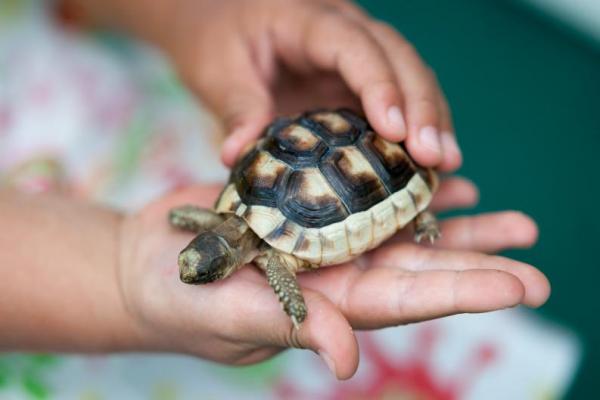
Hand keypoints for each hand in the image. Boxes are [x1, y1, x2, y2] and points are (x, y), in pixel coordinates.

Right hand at [117, 179, 549, 379]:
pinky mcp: (303, 201)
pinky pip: (361, 188)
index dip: (461, 291)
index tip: (518, 285)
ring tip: (504, 208)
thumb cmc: (177, 299)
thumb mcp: (229, 314)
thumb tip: (347, 358)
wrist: (143, 261)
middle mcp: (332, 268)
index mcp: (323, 301)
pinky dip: (399, 181)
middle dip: (475, 253)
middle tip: (530, 236)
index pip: (404, 299)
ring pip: (396, 223)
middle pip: (415, 260)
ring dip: (451, 216)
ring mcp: (321, 233)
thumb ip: (289, 324)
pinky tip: (436, 174)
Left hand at [136, 0, 460, 169]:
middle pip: (398, 57)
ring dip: (433, 118)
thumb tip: (236, 155)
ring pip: (410, 75)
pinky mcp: (358, 80)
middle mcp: (343, 30)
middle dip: (421, 107)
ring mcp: (356, 54)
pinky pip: (398, 97)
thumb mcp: (218, 69)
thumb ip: (235, 107)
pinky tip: (431, 161)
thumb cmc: (218, 40)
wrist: (221, 23)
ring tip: (446, 164)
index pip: (354, 46)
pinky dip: (416, 128)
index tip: (395, 129)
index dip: (380, 84)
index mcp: (307, 19)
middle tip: (436, 157)